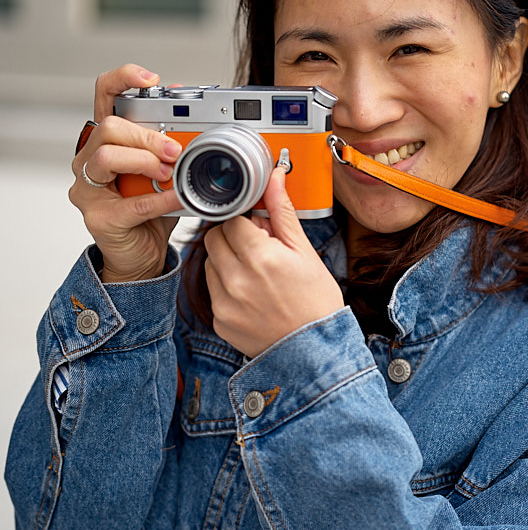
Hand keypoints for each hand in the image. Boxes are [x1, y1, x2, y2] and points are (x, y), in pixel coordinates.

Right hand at [69, 64, 183, 281]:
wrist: (141, 255)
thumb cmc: (151, 211)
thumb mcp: (166, 171)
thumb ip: (175, 145)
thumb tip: (198, 119)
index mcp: (107, 140)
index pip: (104, 95)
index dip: (122, 79)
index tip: (150, 78)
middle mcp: (90, 159)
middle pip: (109, 127)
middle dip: (147, 135)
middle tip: (176, 150)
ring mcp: (88, 189)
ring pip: (107, 156)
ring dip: (145, 160)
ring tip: (170, 173)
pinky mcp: (98, 217)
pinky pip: (131, 202)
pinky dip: (161, 199)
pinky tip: (178, 198)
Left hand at [204, 168, 343, 357]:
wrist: (315, 352)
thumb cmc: (316, 302)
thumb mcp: (304, 252)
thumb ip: (281, 212)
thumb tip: (274, 178)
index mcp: (260, 257)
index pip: (231, 220)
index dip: (245, 221)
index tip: (257, 228)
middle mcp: (237, 280)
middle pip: (214, 238)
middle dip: (232, 237)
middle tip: (257, 248)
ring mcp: (225, 304)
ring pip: (209, 263)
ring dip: (226, 261)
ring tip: (255, 274)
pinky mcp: (219, 322)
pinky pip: (213, 292)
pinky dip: (226, 287)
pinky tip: (251, 295)